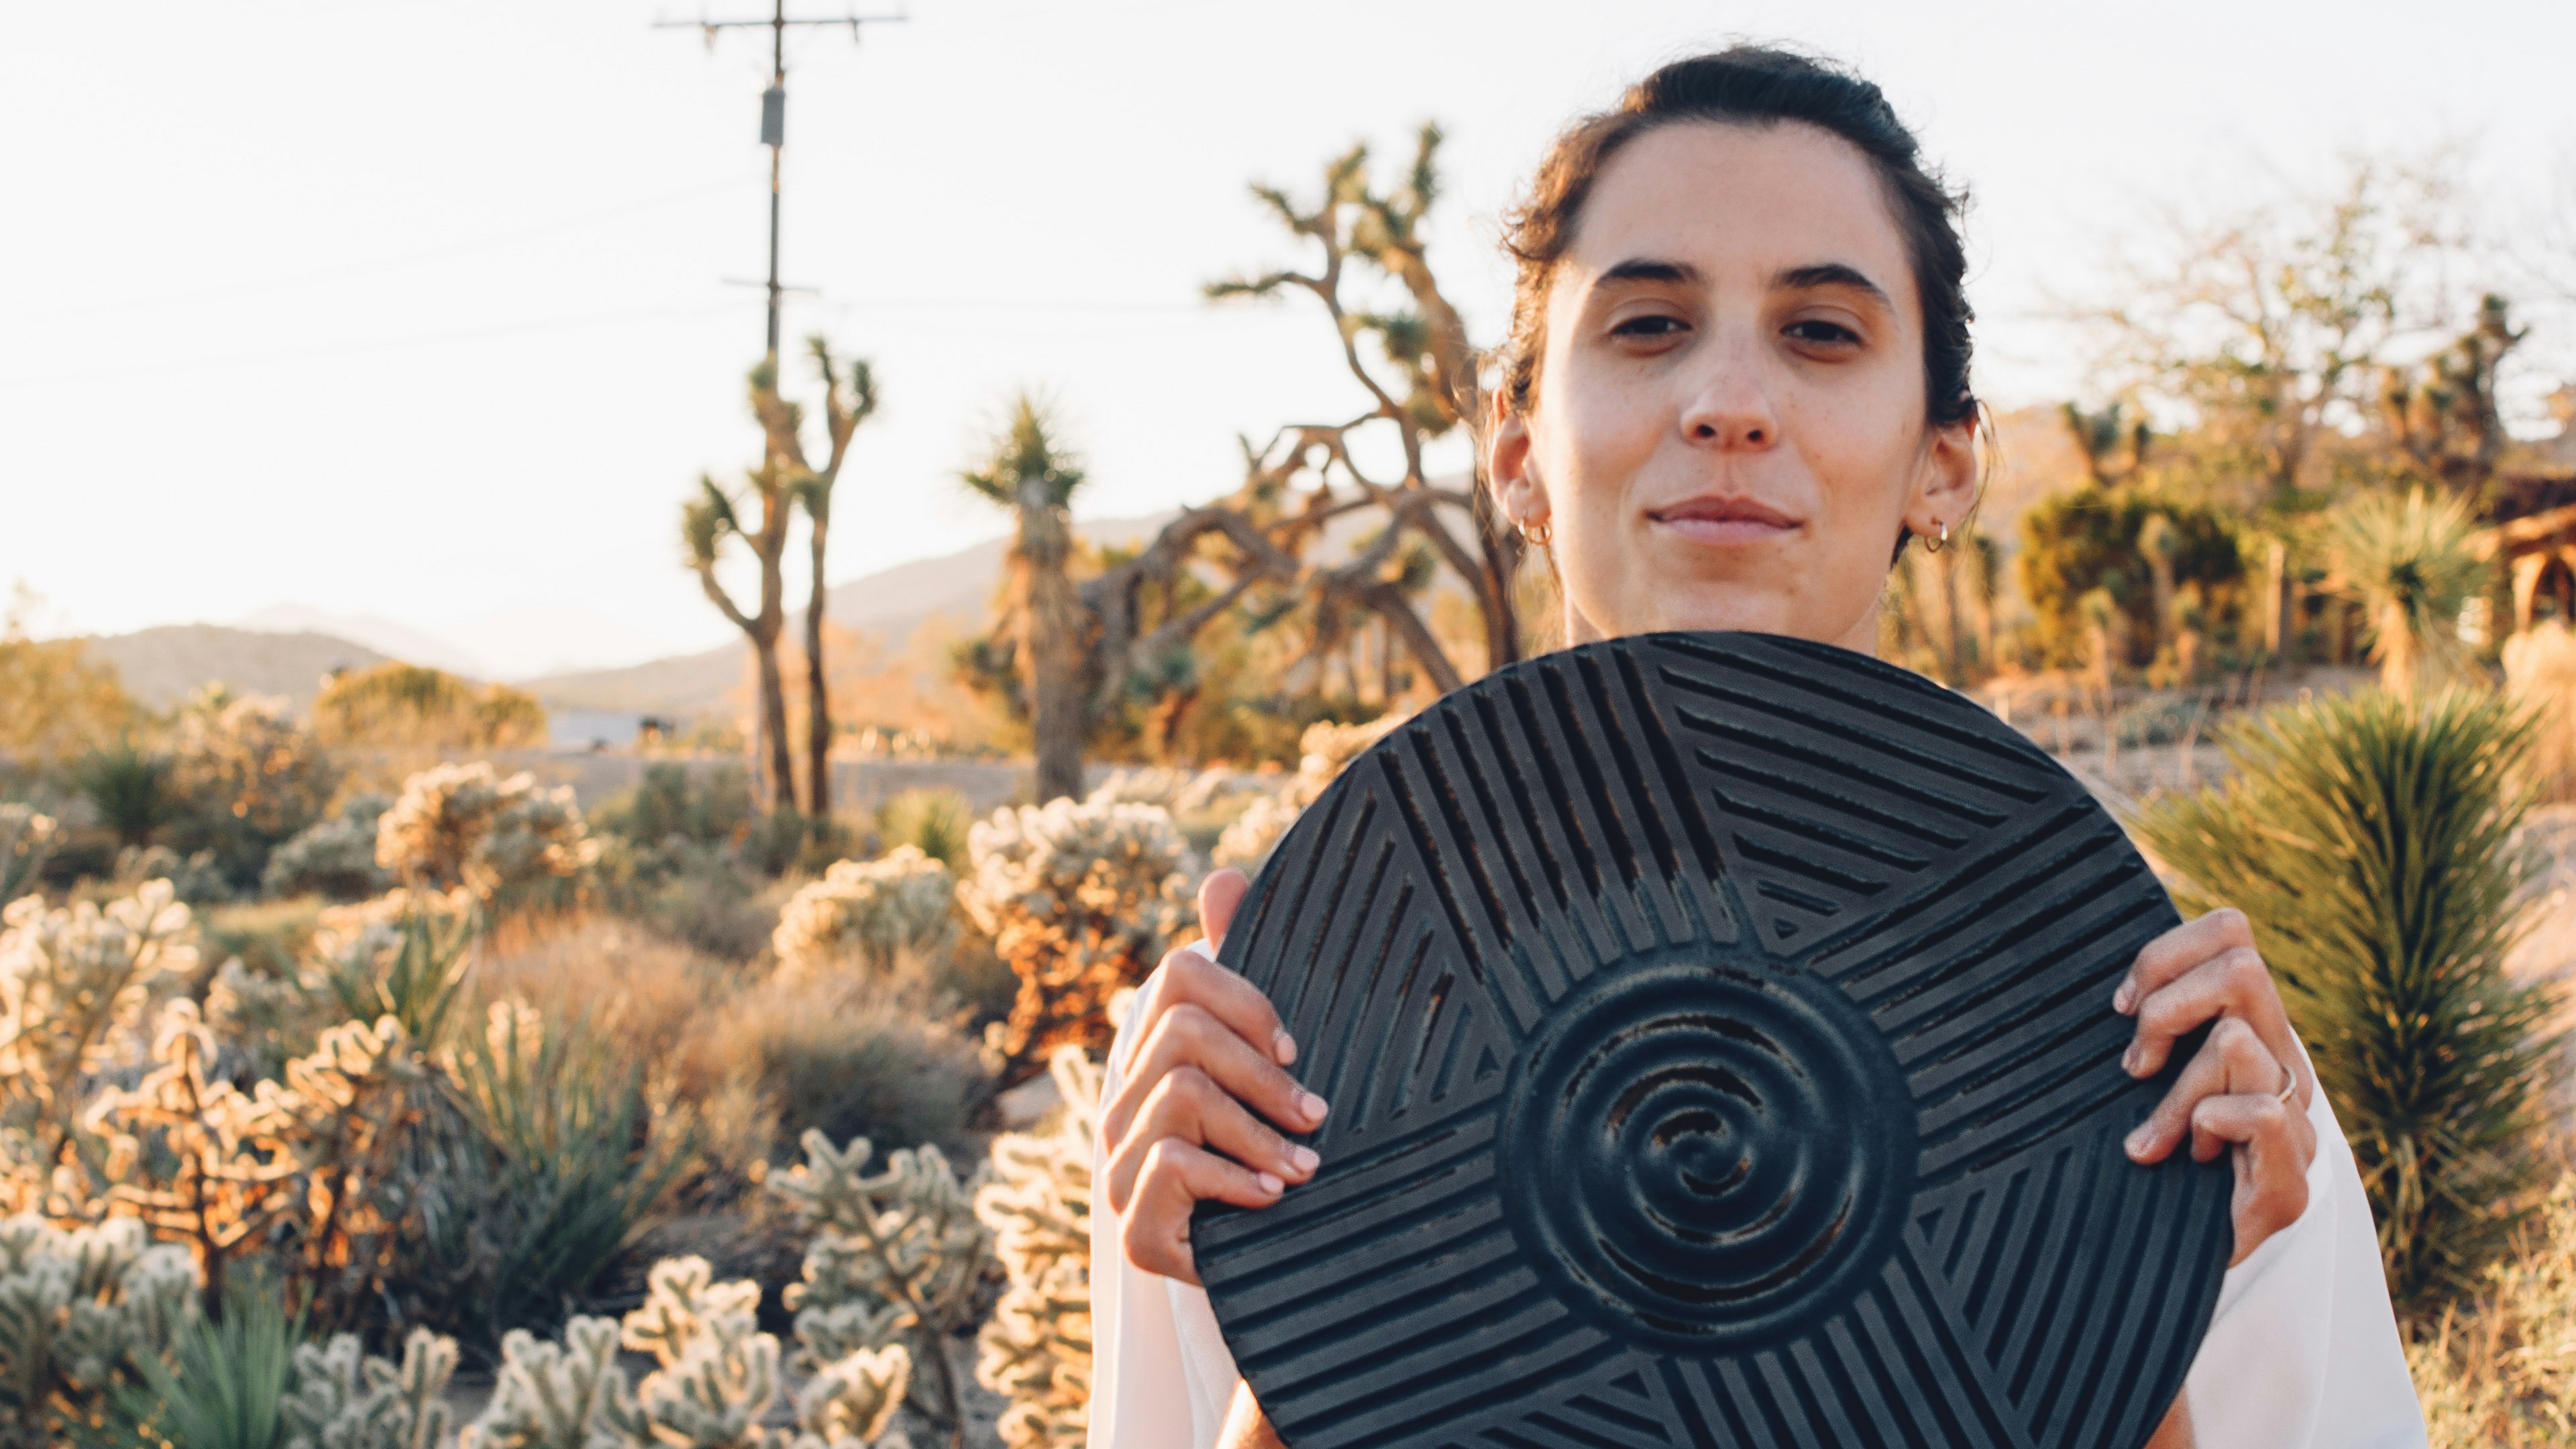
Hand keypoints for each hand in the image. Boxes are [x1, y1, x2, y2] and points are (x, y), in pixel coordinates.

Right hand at [1103, 868, 1328, 1284]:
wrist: (1280, 1287)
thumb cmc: (1278, 1165)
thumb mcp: (1275, 1075)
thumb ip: (1253, 988)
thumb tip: (1224, 875)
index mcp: (1158, 1060)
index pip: (1177, 978)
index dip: (1243, 998)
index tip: (1293, 1047)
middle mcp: (1125, 1106)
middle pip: (1183, 1032)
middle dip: (1261, 1073)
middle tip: (1315, 1113)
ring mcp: (1119, 1168)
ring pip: (1182, 1094)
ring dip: (1258, 1131)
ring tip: (1302, 1167)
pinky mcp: (1132, 1229)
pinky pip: (1172, 1162)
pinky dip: (1233, 1178)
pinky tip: (1268, 1199)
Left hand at [2114, 907, 2318, 1264]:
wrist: (2149, 1263)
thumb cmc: (2125, 1159)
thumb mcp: (2128, 1072)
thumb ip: (2135, 1019)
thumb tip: (2088, 960)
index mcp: (2247, 1027)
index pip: (2232, 931)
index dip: (2166, 953)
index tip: (2122, 1007)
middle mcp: (2282, 1062)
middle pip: (2243, 966)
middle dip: (2168, 1008)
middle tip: (2134, 1066)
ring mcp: (2296, 1120)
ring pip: (2234, 1042)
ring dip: (2174, 1092)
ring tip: (2153, 1139)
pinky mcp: (2292, 1180)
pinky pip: (2258, 1110)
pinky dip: (2207, 1122)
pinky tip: (2187, 1155)